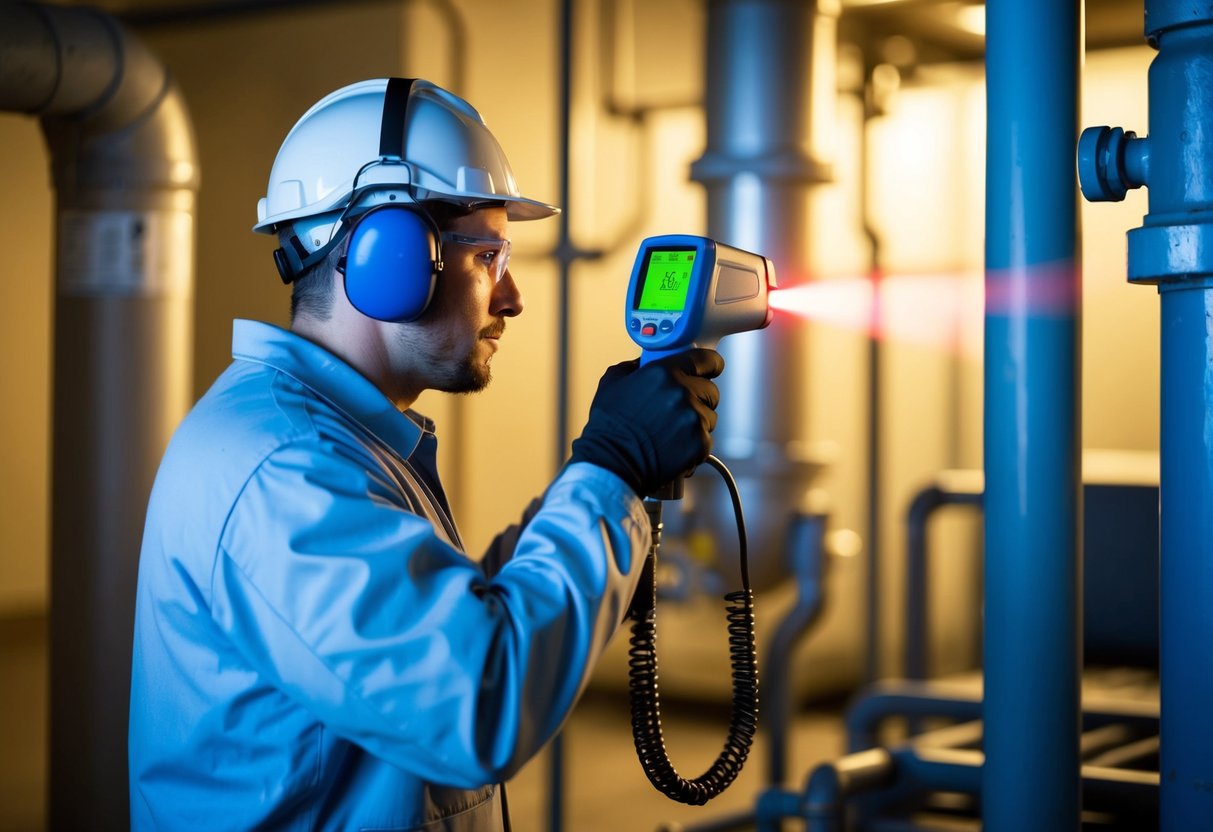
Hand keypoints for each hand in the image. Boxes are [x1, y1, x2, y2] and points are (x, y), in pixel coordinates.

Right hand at [569, 349, 724, 495]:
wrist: (612, 464)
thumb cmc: (609, 428)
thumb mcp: (612, 383)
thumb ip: (634, 367)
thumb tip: (644, 364)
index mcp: (664, 373)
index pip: (706, 360)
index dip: (710, 365)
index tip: (710, 370)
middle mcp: (682, 392)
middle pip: (711, 390)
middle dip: (699, 399)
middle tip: (678, 411)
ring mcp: (693, 418)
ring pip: (710, 417)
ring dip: (696, 424)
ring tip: (671, 433)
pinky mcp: (699, 443)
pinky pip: (706, 440)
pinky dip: (694, 446)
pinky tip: (674, 447)